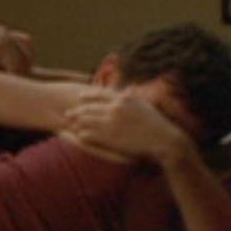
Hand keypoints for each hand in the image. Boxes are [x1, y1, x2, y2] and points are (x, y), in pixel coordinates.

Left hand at [64, 89, 194, 164]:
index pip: (100, 93)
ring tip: (70, 123)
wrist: (162, 140)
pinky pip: (91, 134)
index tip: (80, 97)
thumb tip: (126, 90)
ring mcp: (112, 123)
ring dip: (78, 122)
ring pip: (88, 120)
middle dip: (77, 110)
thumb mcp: (144, 104)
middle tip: (68, 112)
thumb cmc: (156, 123)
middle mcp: (115, 108)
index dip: (88, 95)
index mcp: (123, 98)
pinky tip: (78, 135)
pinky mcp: (110, 137)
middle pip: (90, 107)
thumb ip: (131, 97)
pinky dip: (83, 134)